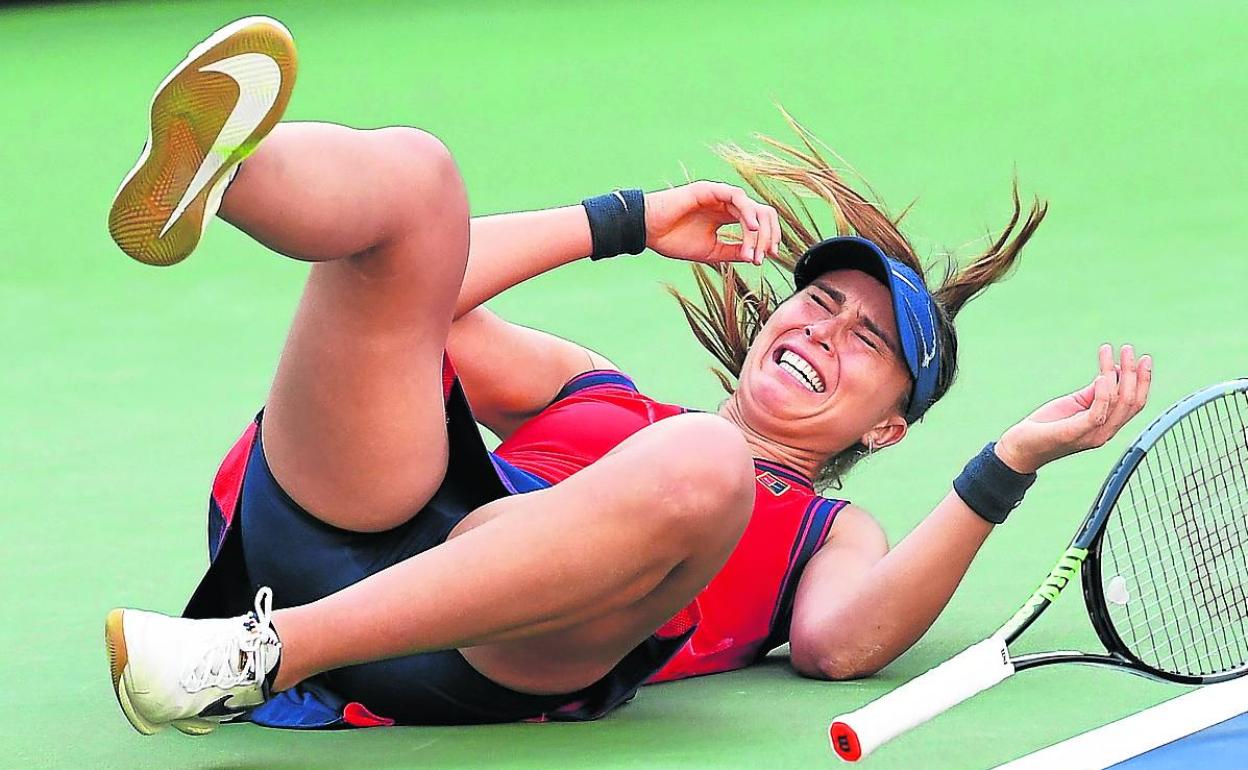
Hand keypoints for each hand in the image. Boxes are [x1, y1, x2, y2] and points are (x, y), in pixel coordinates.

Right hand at [644, 181, 780, 265]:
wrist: (648, 230)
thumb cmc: (674, 240)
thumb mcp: (711, 251)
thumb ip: (733, 251)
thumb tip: (756, 257)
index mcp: (727, 217)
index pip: (758, 223)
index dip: (767, 239)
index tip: (768, 258)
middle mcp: (727, 205)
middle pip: (762, 213)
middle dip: (769, 235)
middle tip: (766, 255)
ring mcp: (720, 195)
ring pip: (753, 207)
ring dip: (758, 231)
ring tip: (756, 250)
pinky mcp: (710, 189)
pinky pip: (737, 196)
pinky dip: (747, 212)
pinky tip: (750, 228)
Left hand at [995, 344, 1152, 473]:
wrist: (1020, 447)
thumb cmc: (1047, 425)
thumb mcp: (1074, 404)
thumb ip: (1094, 392)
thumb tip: (1111, 372)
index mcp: (1107, 425)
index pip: (1134, 403)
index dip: (1143, 381)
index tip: (1144, 358)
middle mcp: (1104, 432)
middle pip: (1130, 402)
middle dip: (1134, 374)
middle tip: (1128, 348)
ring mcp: (1091, 435)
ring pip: (1117, 403)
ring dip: (1118, 374)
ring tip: (1110, 352)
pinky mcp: (1073, 433)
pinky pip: (1097, 414)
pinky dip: (1102, 394)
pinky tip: (1101, 376)